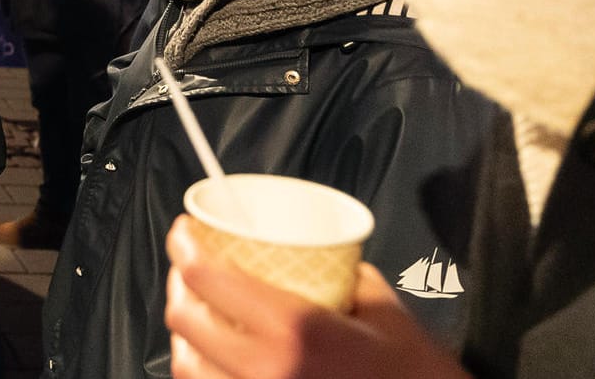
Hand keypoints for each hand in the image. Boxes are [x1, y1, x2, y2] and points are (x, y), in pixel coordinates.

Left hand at [164, 217, 469, 378]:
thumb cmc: (415, 374)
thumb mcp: (383, 310)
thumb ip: (341, 274)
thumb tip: (314, 252)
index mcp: (294, 331)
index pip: (208, 279)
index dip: (183, 246)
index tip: (184, 230)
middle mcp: (265, 371)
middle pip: (184, 320)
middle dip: (179, 284)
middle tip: (191, 266)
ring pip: (186, 365)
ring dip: (184, 332)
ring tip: (197, 311)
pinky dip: (200, 370)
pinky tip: (211, 356)